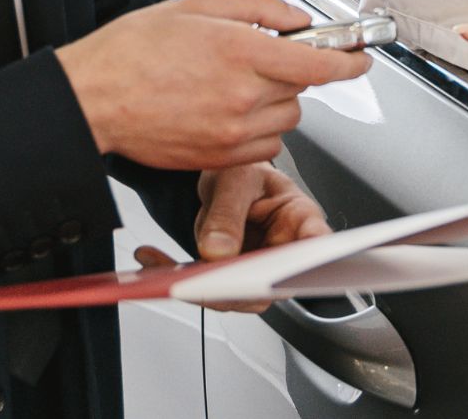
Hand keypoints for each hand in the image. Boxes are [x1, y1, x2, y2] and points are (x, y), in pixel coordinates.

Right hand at [56, 0, 369, 168]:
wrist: (92, 99)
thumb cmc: (133, 52)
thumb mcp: (196, 6)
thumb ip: (257, 8)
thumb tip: (297, 18)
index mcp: (240, 53)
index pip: (319, 64)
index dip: (349, 62)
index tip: (360, 59)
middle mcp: (241, 96)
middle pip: (303, 91)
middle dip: (290, 74)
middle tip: (257, 60)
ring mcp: (231, 133)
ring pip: (287, 121)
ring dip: (275, 103)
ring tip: (234, 86)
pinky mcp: (218, 158)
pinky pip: (264, 148)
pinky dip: (258, 132)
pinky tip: (227, 112)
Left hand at [133, 162, 330, 313]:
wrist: (223, 177)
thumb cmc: (243, 172)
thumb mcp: (235, 179)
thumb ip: (228, 213)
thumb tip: (217, 253)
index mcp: (300, 219)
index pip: (315, 244)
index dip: (310, 263)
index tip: (290, 272)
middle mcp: (282, 251)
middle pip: (271, 284)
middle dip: (235, 289)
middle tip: (203, 283)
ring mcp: (256, 268)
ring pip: (236, 294)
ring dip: (197, 288)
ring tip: (162, 270)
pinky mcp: (229, 276)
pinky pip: (207, 288)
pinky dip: (177, 279)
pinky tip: (153, 260)